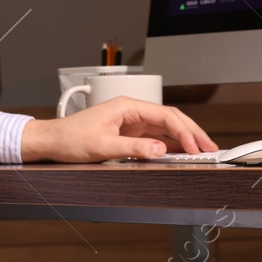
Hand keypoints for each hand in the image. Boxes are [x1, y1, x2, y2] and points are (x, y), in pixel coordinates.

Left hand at [19, 97, 217, 162]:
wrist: (51, 142)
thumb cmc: (70, 139)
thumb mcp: (102, 146)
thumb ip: (132, 149)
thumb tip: (160, 150)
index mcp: (126, 106)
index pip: (165, 115)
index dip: (184, 132)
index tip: (195, 147)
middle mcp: (131, 112)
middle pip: (170, 119)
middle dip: (191, 133)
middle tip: (209, 148)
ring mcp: (131, 123)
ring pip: (165, 128)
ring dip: (183, 140)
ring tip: (202, 152)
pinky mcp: (128, 135)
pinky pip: (155, 138)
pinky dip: (170, 146)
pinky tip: (181, 154)